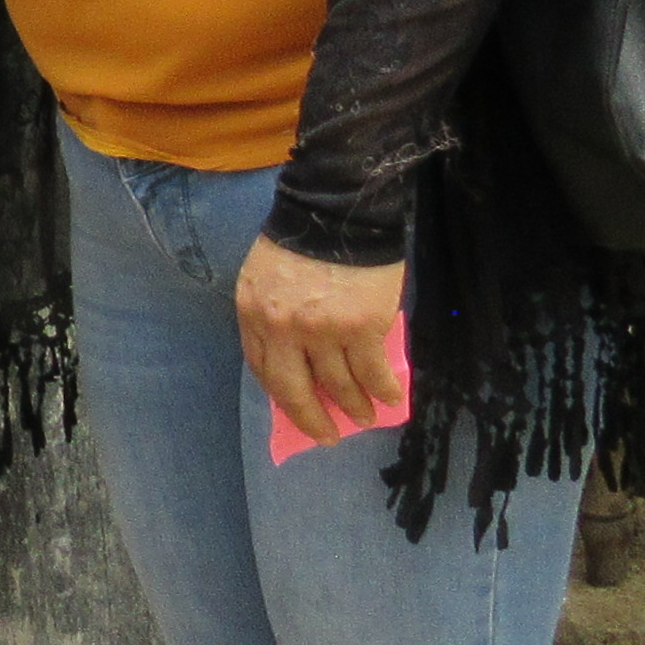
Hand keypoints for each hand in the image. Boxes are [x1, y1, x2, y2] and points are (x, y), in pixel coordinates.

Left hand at [237, 242, 407, 440]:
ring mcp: (323, 330)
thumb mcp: (266, 275)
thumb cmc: (302, 237)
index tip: (298, 411)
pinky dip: (382, 389)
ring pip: (339, 383)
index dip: (283, 395)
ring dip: (355, 406)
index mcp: (254, 312)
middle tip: (328, 436)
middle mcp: (283, 328)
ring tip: (365, 418)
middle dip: (313, 418)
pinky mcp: (362, 327)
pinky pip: (372, 371)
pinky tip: (390, 398)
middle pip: (295, 388)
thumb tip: (298, 357)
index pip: (263, 368)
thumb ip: (273, 313)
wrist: (339, 209)